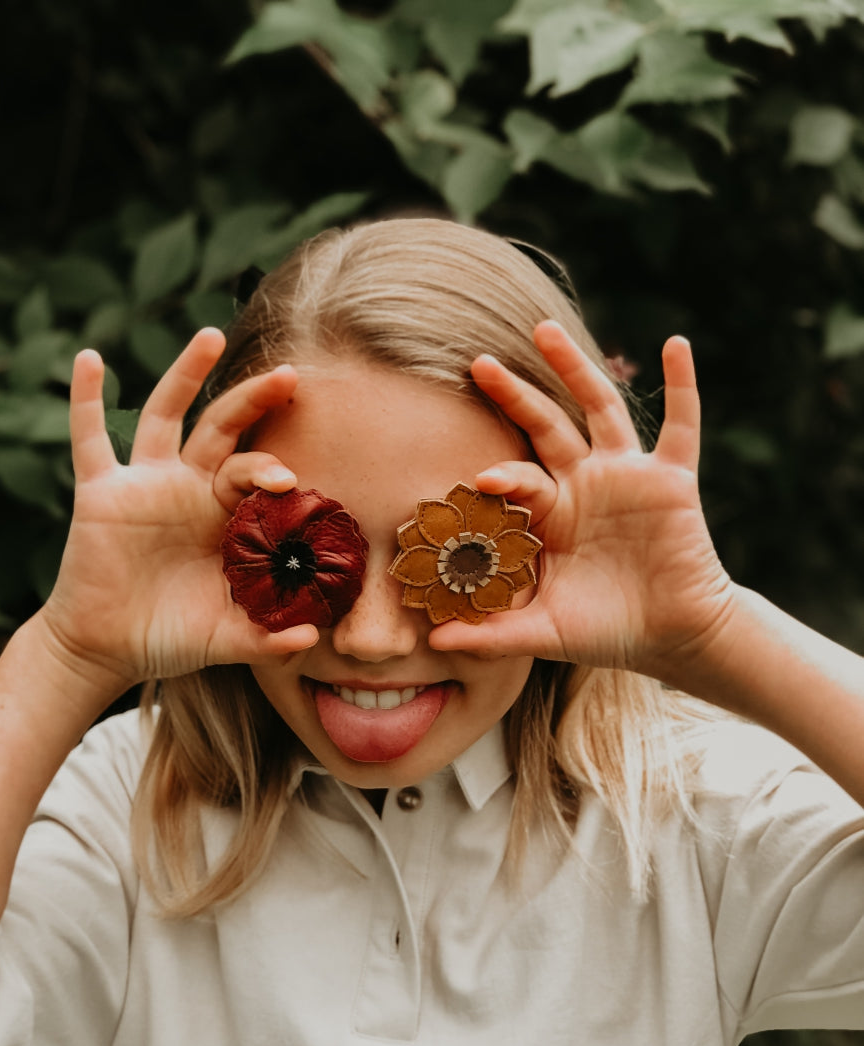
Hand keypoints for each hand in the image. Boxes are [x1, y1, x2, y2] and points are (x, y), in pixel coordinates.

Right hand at [40, 328, 317, 686]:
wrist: (108, 650)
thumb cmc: (171, 637)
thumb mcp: (226, 637)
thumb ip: (268, 637)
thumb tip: (312, 639)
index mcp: (223, 515)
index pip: (254, 475)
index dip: (271, 471)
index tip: (290, 479)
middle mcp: (187, 488)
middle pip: (223, 429)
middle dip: (253, 400)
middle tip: (289, 375)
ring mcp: (143, 484)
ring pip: (163, 415)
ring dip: (186, 374)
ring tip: (209, 335)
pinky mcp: (100, 492)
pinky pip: (89, 438)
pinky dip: (87, 399)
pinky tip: (89, 359)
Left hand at [429, 322, 733, 680]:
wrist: (671, 637)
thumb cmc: (606, 631)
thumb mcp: (543, 632)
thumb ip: (491, 634)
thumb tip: (433, 644)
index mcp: (551, 515)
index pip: (515, 483)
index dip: (499, 479)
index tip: (478, 477)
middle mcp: (583, 485)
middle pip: (543, 427)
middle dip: (513, 395)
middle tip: (477, 363)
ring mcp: (626, 476)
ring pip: (599, 409)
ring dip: (574, 368)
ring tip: (544, 329)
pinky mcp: (670, 479)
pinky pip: (682, 425)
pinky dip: (682, 386)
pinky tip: (676, 344)